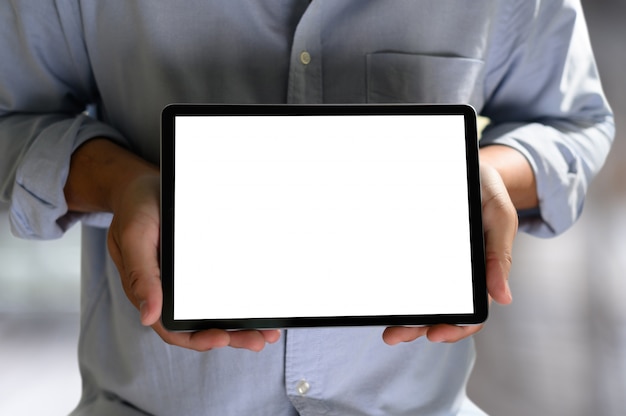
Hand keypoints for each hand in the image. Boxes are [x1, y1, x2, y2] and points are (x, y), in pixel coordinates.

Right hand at [66, 139, 279, 351]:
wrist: (143, 184)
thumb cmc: (137, 208)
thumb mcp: (134, 235)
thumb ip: (140, 274)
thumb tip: (148, 316)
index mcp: (148, 289)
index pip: (172, 327)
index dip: (198, 338)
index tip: (224, 338)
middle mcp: (167, 291)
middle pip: (198, 325)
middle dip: (230, 336)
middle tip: (260, 339)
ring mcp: (184, 281)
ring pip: (211, 312)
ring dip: (239, 325)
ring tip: (267, 331)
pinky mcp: (197, 268)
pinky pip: (218, 290)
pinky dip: (239, 301)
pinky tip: (260, 304)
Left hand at [383, 162, 517, 343]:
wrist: (463, 163)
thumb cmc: (485, 190)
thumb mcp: (499, 216)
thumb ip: (501, 255)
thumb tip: (503, 299)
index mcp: (481, 270)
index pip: (472, 310)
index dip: (455, 327)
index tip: (435, 334)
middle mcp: (458, 272)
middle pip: (442, 309)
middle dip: (419, 328)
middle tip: (394, 335)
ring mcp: (438, 261)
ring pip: (423, 297)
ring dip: (405, 316)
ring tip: (386, 328)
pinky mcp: (419, 247)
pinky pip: (408, 271)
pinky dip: (397, 287)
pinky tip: (381, 295)